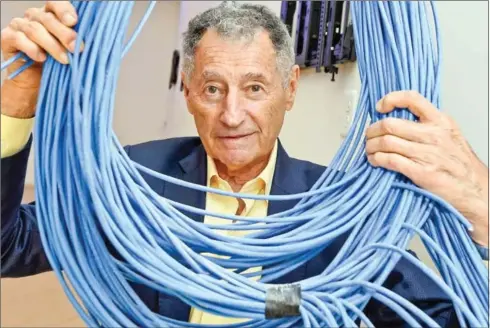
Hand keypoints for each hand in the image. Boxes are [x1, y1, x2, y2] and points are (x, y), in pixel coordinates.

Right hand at [1, 1, 81, 117]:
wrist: (35, 83)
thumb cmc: (56, 65)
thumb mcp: (71, 53)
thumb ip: (79, 43)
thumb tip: (97, 42)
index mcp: (51, 15)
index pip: (56, 4)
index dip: (64, 10)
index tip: (74, 22)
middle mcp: (34, 17)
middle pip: (48, 18)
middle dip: (65, 34)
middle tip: (78, 49)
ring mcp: (19, 26)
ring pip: (35, 29)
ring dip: (52, 45)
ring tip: (65, 60)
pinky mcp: (7, 37)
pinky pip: (18, 39)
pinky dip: (32, 48)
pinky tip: (42, 58)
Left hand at [366, 91, 488, 246]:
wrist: (475, 190)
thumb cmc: (460, 164)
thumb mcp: (449, 135)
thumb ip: (427, 126)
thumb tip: (398, 121)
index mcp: (441, 121)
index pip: (412, 99)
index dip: (391, 99)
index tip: (379, 107)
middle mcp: (434, 134)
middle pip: (390, 124)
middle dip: (372, 130)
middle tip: (369, 136)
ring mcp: (428, 154)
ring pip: (386, 142)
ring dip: (371, 146)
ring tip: (370, 150)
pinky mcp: (421, 172)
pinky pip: (390, 160)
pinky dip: (377, 160)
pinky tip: (375, 161)